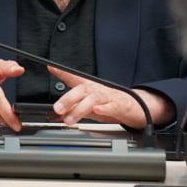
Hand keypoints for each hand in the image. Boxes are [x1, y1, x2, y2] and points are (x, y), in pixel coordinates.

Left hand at [49, 68, 173, 128]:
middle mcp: (98, 90)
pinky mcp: (120, 106)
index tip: (51, 67)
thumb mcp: (88, 108)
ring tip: (69, 119)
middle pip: (81, 90)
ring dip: (79, 109)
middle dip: (67, 99)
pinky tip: (97, 110)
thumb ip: (72, 110)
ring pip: (93, 99)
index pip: (74, 78)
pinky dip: (103, 108)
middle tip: (56, 109)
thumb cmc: (109, 104)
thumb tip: (54, 116)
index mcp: (89, 88)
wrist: (135, 107)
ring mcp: (109, 97)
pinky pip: (111, 106)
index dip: (62, 72)